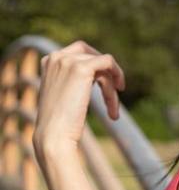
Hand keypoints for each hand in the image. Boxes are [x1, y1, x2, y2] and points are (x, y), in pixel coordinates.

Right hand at [33, 40, 125, 157]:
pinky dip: (118, 75)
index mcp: (49, 61)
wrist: (53, 137)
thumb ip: (72, 82)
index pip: (79, 52)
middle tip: (116, 89)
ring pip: (102, 66)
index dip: (96, 66)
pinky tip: (118, 94)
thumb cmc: (58, 124)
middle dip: (105, 72)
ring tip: (113, 111)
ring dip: (110, 88)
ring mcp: (68, 61)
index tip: (103, 84)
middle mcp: (56, 57)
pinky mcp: (81, 68)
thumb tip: (98, 75)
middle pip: (92, 57)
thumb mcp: (63, 96)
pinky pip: (108, 62)